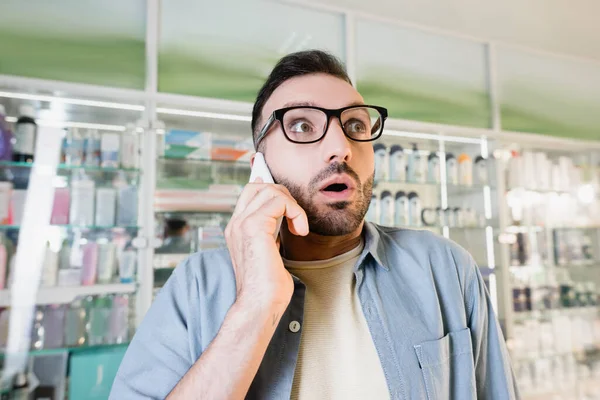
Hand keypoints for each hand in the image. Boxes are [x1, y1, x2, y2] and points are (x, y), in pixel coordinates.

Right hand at [225, 179, 308, 310]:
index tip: (289, 204)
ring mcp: (242, 223)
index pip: (249, 194)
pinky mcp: (253, 226)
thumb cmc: (268, 287)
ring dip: (292, 205)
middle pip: (258, 187)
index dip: (271, 191)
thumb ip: (271, 232)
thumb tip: (280, 216)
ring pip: (270, 190)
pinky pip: (279, 201)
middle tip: (295, 218)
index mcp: (237, 230)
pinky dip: (296, 212)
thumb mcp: (270, 252)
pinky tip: (299, 231)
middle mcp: (236, 224)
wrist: (260, 303)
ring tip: (298, 227)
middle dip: (283, 196)